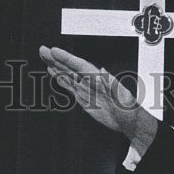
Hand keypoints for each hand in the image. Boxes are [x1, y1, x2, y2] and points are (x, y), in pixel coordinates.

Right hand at [39, 45, 158, 153]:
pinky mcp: (86, 101)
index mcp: (99, 78)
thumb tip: (102, 70)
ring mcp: (87, 91)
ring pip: (69, 76)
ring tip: (45, 59)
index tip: (53, 51)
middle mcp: (91, 82)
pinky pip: (71, 89)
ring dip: (57, 68)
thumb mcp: (122, 96)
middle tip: (42, 50)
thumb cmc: (130, 108)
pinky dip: (62, 82)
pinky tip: (55, 75)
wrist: (131, 123)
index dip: (66, 58)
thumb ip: (111, 83)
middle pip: (71, 68)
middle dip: (56, 59)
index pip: (79, 65)